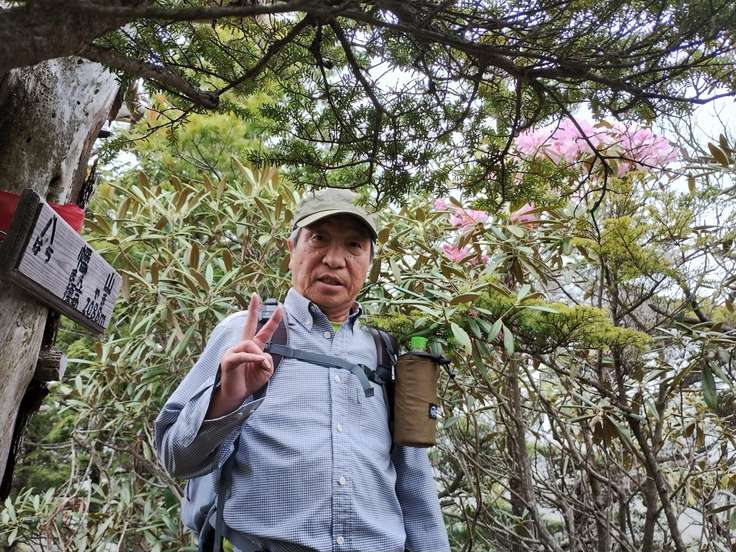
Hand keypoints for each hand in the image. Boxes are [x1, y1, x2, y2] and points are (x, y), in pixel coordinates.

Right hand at [207, 293, 282, 417]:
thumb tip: (262, 356)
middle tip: (256, 295)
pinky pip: (243, 355)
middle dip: (252, 310)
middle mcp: (242, 346)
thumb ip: (267, 361)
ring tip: (262, 367)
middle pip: (248, 325)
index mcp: (253, 347)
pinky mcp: (228, 361)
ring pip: (251, 345)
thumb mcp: (265, 372)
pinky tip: (259, 360)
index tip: (280, 307)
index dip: (273, 320)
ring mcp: (233, 352)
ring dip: (260, 356)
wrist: (235, 396)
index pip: (263, 331)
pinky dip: (253, 357)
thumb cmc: (249, 382)